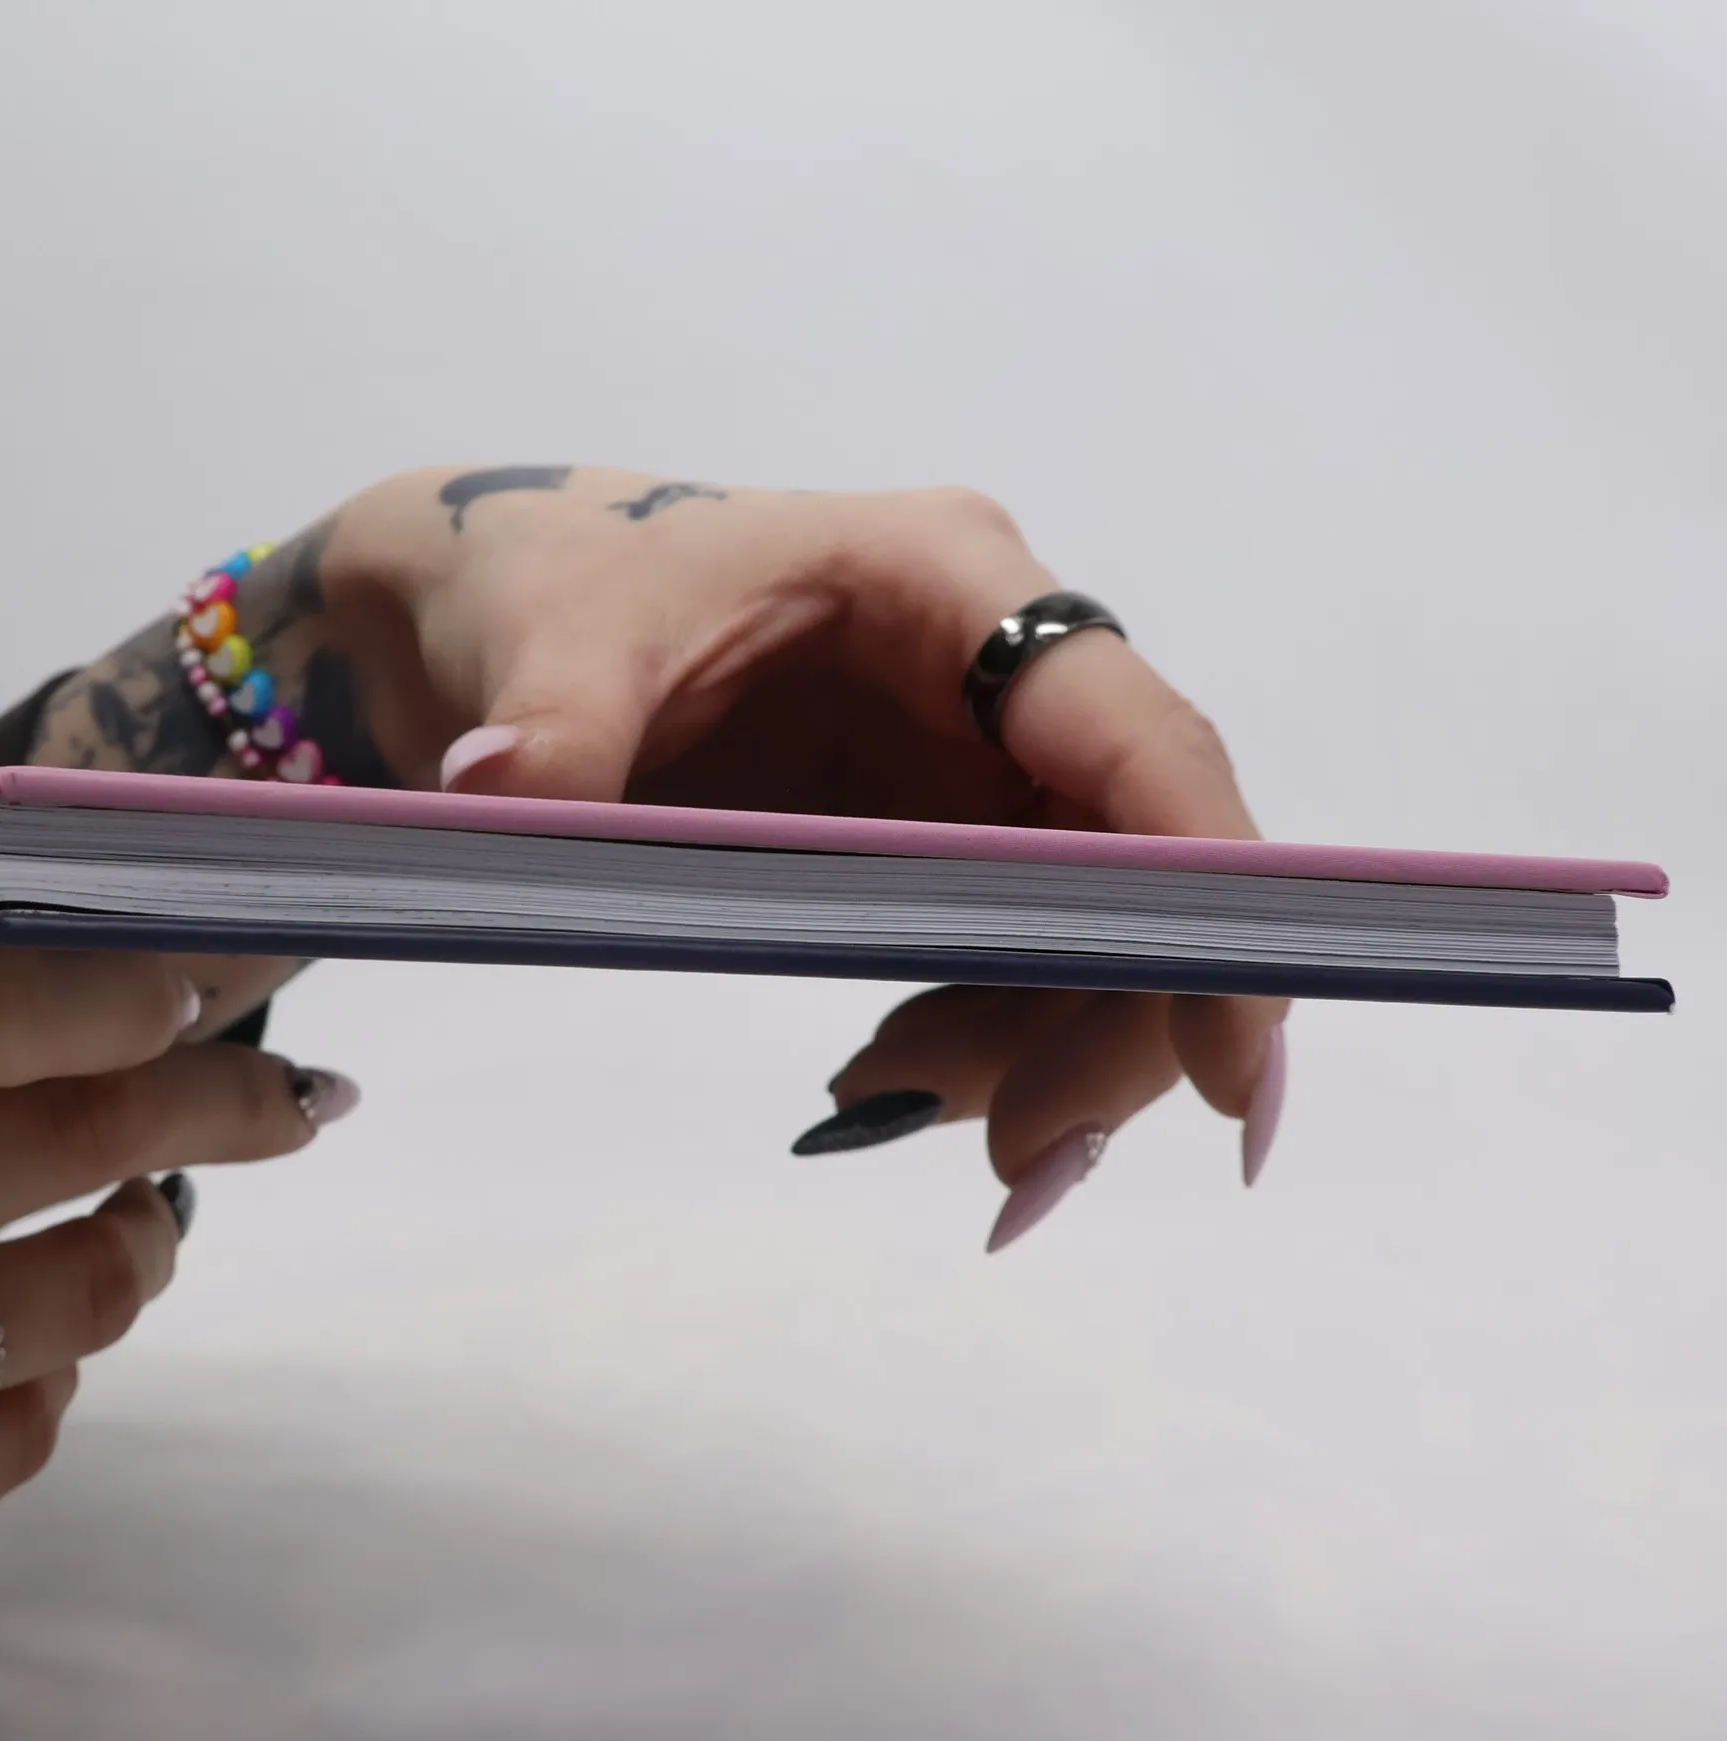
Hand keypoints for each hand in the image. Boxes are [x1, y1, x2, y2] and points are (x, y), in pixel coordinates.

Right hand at [0, 623, 358, 1619]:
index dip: (116, 972)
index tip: (212, 961)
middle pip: (74, 1136)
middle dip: (217, 1101)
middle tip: (303, 1090)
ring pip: (78, 1291)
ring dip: (140, 1235)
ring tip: (155, 1205)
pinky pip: (25, 1439)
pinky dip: (55, 1374)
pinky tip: (37, 1343)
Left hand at [321, 468, 1287, 1245]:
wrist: (510, 614)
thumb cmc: (555, 576)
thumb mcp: (550, 630)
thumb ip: (553, 714)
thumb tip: (508, 787)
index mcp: (948, 581)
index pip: (1136, 738)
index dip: (1210, 895)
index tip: (1236, 1069)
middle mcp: (1000, 673)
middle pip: (1142, 864)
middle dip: (1110, 1021)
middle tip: (1012, 1159)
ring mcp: (975, 758)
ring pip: (1091, 928)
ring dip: (1032, 1047)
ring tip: (878, 1101)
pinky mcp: (935, 833)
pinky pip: (1012, 954)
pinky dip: (976, 1039)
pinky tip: (881, 1081)